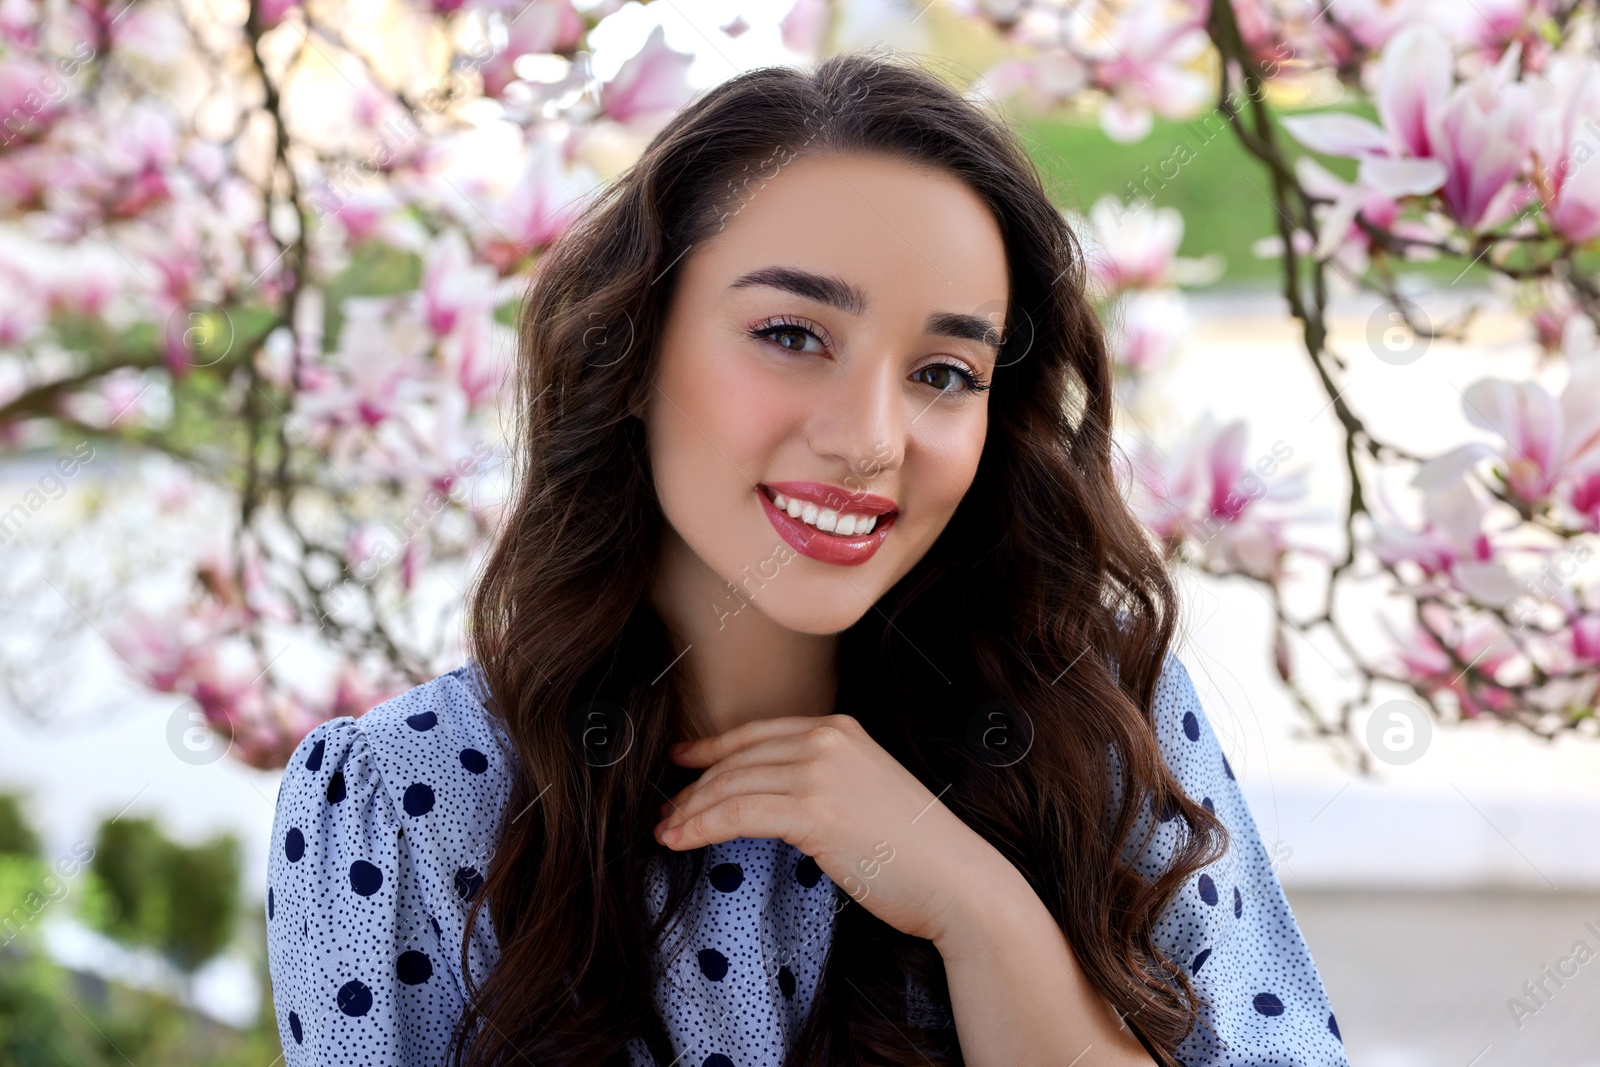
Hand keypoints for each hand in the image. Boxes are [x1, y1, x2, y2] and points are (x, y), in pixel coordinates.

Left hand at [654, 714, 1009, 945]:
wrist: (958, 881)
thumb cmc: (914, 852)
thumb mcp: (865, 791)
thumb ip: (822, 779)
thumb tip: (768, 794)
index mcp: (839, 728)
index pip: (756, 734)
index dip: (710, 749)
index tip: (680, 764)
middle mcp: (827, 738)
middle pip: (736, 758)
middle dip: (693, 786)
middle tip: (665, 811)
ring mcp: (821, 771)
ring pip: (730, 785)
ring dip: (688, 810)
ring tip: (665, 831)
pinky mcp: (814, 811)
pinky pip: (737, 814)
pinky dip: (700, 826)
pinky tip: (679, 840)